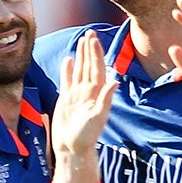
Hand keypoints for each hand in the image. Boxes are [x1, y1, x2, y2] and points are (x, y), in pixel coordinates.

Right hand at [51, 33, 117, 182]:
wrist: (72, 149)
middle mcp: (88, 92)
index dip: (96, 53)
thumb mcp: (97, 117)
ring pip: (80, 70)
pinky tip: (69, 60)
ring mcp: (77, 95)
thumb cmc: (86, 137)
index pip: (96, 68)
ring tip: (81, 41)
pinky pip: (67, 81)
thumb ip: (106, 99)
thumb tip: (115, 80)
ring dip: (81, 56)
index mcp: (96, 93)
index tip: (94, 39)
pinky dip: (68, 70)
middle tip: (89, 32)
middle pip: (89, 65)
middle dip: (90, 49)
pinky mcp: (66, 100)